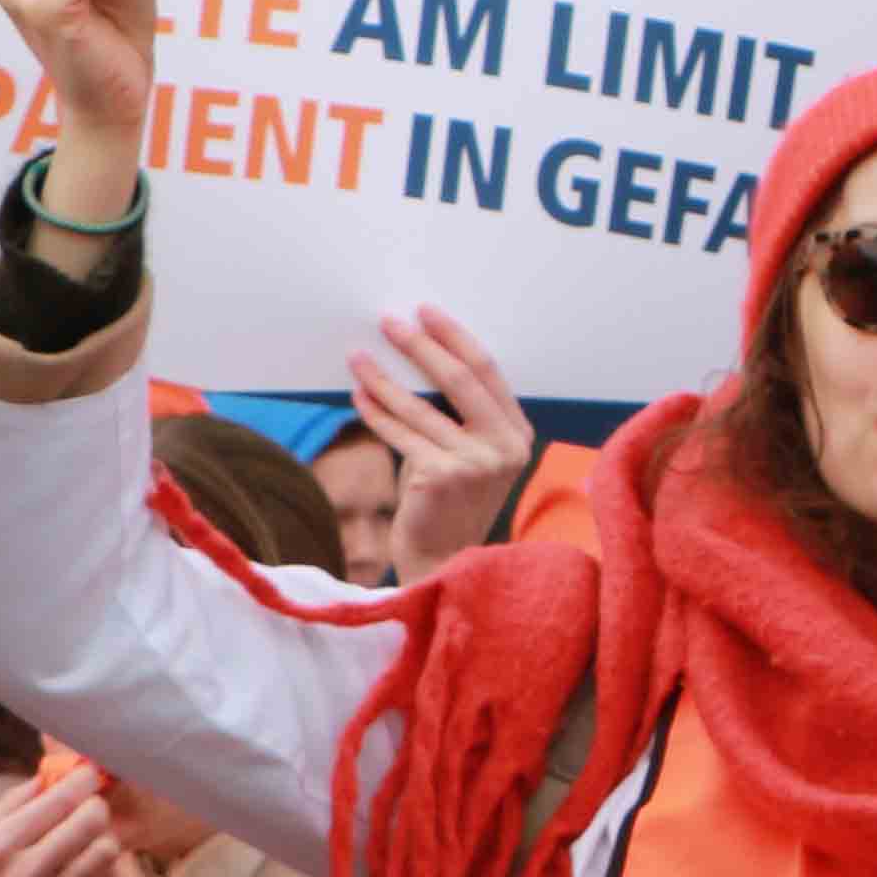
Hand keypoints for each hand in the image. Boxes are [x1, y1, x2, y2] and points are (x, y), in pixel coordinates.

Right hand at [0, 758, 129, 876]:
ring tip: (87, 843)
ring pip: (107, 851)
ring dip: (102, 839)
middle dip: (95, 807)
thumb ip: (9, 805)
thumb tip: (48, 778)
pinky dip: (108, 872)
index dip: (83, 780)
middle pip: (92, 820)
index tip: (88, 776)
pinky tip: (91, 871)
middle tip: (88, 810)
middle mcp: (26, 873)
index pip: (59, 800)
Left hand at [350, 307, 537, 581]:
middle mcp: (504, 448)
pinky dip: (376, 412)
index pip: (486, 372)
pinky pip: (400, 435)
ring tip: (358, 357)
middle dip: (420, 345)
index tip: (426, 312)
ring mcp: (474, 464)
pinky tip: (358, 395)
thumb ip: (464, 417)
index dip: (454, 337)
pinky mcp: (440, 477)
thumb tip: (422, 354)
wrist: (443, 564)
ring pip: (420, 407)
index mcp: (519, 435)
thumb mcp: (473, 457)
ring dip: (384, 378)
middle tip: (389, 322)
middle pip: (459, 379)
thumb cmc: (451, 505)